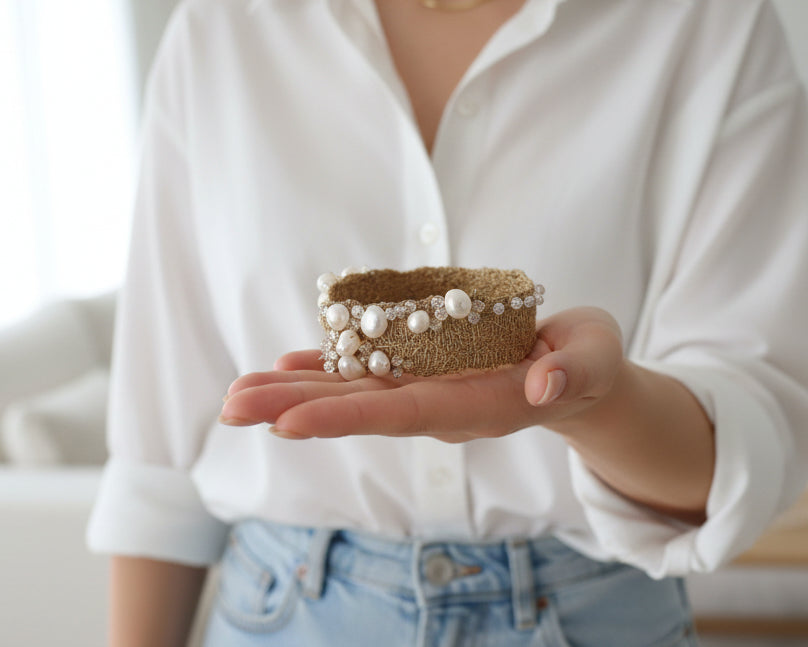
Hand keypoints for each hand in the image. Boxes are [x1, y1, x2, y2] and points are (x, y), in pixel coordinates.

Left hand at [219, 307, 625, 441]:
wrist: (574, 371)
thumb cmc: (588, 361)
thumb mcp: (594, 358)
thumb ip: (573, 373)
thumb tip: (542, 385)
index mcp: (479, 406)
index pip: (404, 415)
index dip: (346, 416)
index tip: (286, 423)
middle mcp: (441, 405)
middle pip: (361, 409)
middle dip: (295, 408)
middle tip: (231, 407)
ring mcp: (428, 389)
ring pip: (354, 391)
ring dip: (294, 391)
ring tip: (239, 391)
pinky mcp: (424, 371)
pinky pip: (369, 371)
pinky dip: (327, 367)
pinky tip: (287, 364)